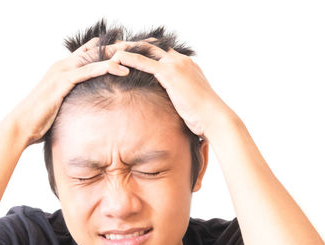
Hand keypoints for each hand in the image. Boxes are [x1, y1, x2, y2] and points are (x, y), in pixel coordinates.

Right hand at [8, 37, 150, 147]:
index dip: (108, 49)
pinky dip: (105, 68)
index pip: (88, 52)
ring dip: (116, 54)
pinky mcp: (62, 82)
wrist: (21, 125)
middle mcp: (62, 65)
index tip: (127, 48)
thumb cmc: (39, 118)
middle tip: (139, 44)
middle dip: (117, 46)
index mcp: (63, 69)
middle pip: (94, 50)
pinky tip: (121, 69)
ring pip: (93, 57)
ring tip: (136, 52)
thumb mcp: (60, 104)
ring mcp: (61, 72)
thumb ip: (73, 99)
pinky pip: (87, 71)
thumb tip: (86, 106)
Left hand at [109, 43, 239, 140]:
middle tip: (116, 47)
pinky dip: (128, 59)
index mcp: (187, 65)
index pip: (163, 52)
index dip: (146, 52)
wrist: (214, 118)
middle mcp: (181, 60)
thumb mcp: (189, 103)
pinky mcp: (169, 73)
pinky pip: (143, 61)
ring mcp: (176, 64)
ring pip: (145, 50)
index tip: (131, 53)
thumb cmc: (204, 116)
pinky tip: (115, 59)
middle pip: (152, 46)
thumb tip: (171, 109)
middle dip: (134, 46)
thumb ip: (178, 98)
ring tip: (110, 51)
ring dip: (127, 49)